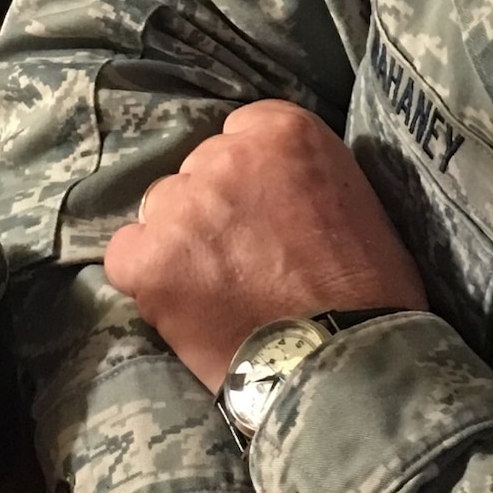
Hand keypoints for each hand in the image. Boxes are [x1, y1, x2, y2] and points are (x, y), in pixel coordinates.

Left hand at [103, 100, 425, 390]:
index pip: (241, 134)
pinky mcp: (152, 258)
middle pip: (200, 170)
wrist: (345, 362)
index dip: (252, 181)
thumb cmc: (365, 290)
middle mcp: (228, 155)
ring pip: (163, 209)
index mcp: (285, 131)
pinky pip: (126, 253)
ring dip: (182, 241)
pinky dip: (146, 277)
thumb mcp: (352, 197)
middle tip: (246, 260)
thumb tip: (271, 188)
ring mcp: (186, 205)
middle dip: (216, 208)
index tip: (265, 214)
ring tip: (218, 290)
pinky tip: (183, 304)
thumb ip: (301, 174)